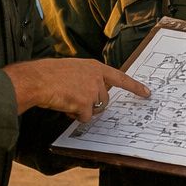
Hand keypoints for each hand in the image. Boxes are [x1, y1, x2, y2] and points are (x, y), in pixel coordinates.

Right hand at [2, 57, 149, 120]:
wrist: (38, 79)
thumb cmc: (50, 74)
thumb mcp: (73, 69)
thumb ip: (86, 78)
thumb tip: (91, 93)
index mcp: (94, 67)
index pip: (120, 77)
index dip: (134, 86)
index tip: (147, 93)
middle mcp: (97, 78)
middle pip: (104, 100)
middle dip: (91, 104)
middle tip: (73, 99)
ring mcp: (92, 91)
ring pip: (94, 110)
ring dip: (82, 110)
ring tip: (66, 100)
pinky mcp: (86, 103)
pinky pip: (85, 118)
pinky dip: (75, 116)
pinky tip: (64, 106)